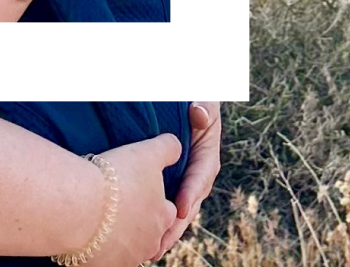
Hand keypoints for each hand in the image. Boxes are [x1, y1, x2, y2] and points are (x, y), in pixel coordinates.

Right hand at [84, 133, 180, 266]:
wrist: (79, 206)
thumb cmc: (115, 178)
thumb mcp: (146, 153)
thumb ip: (167, 148)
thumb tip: (178, 144)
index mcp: (163, 215)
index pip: (169, 210)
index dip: (156, 200)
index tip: (141, 191)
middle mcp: (150, 241)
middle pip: (150, 234)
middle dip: (139, 223)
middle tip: (122, 208)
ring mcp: (127, 257)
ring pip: (129, 249)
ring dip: (120, 237)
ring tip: (103, 220)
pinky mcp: (104, 265)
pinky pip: (105, 259)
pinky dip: (99, 248)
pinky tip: (88, 233)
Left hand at [157, 102, 221, 255]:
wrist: (182, 100)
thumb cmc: (192, 98)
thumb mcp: (202, 98)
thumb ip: (204, 105)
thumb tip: (199, 113)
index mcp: (206, 154)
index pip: (201, 175)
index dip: (191, 192)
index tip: (180, 208)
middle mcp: (197, 172)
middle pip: (190, 202)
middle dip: (177, 224)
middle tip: (162, 242)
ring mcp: (184, 181)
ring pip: (178, 210)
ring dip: (167, 231)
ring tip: (152, 251)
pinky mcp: (170, 184)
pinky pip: (165, 205)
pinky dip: (156, 223)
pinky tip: (143, 240)